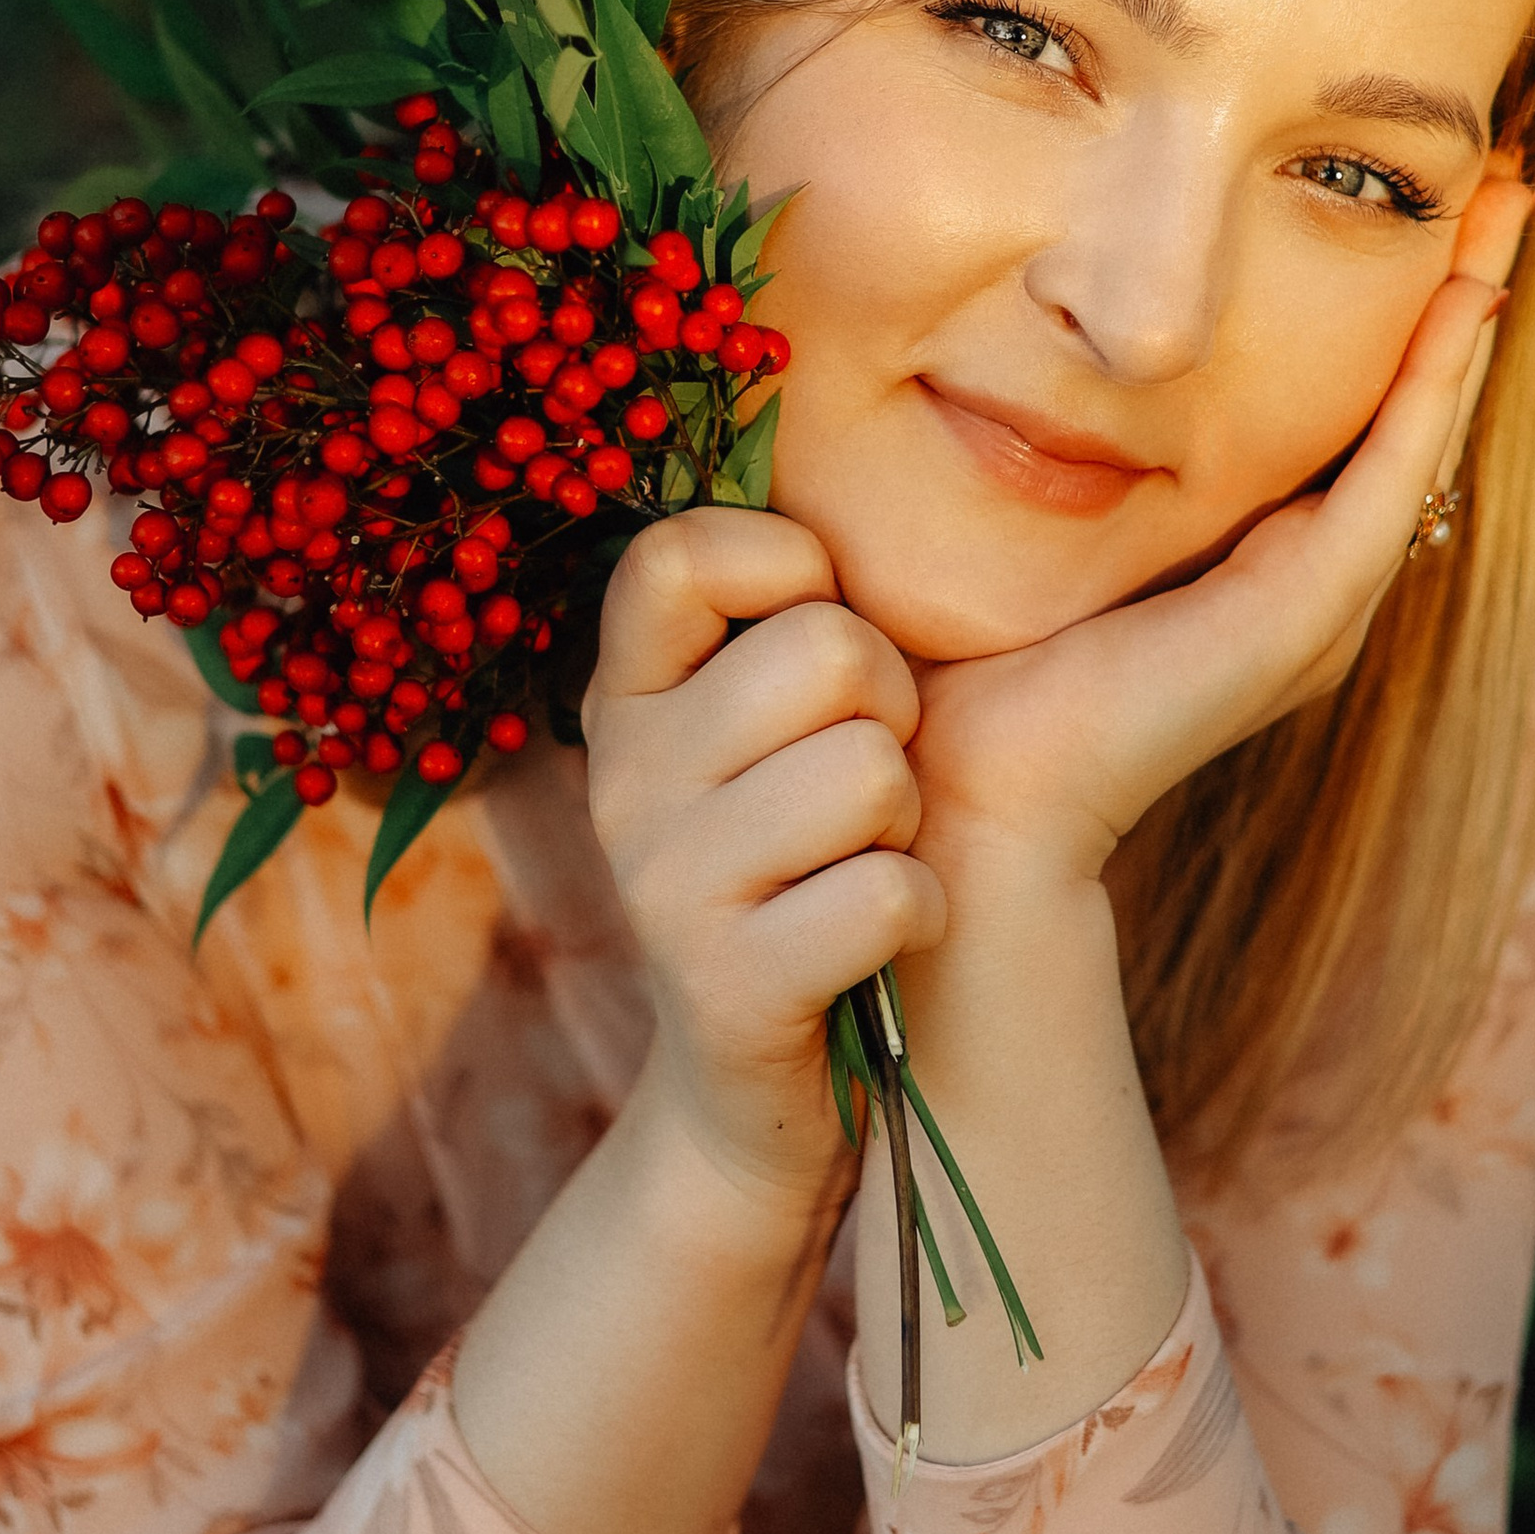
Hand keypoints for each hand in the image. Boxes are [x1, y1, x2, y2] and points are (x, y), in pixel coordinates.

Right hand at [581, 509, 947, 1224]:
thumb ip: (778, 618)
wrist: (757, 1094)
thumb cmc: (800, 866)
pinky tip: (869, 945)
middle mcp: (620, 780)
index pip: (681, 553)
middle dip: (892, 712)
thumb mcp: (754, 735)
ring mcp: (662, 886)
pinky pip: (891, 892)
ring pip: (872, 771)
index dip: (788, 567)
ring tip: (856, 864)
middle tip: (862, 786)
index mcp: (626, 696)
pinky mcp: (729, 987)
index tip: (820, 627)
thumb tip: (830, 439)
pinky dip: (914, 915)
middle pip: (827, 650)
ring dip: (903, 824)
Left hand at [908, 168, 1534, 885]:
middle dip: (1461, 288)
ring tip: (1508, 203)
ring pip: (1424, 430)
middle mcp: (1312, 584)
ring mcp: (1322, 604)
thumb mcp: (1040, 529)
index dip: (1398, 308)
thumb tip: (1025, 349)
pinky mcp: (1307, 616)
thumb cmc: (976, 676)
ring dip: (1469, 313)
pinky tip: (1463, 294)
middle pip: (1414, 409)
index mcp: (1260, 566)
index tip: (1423, 195)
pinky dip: (1433, 383)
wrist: (976, 799)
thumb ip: (1066, 454)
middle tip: (1507, 174)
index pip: (1354, 413)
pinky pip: (1393, 476)